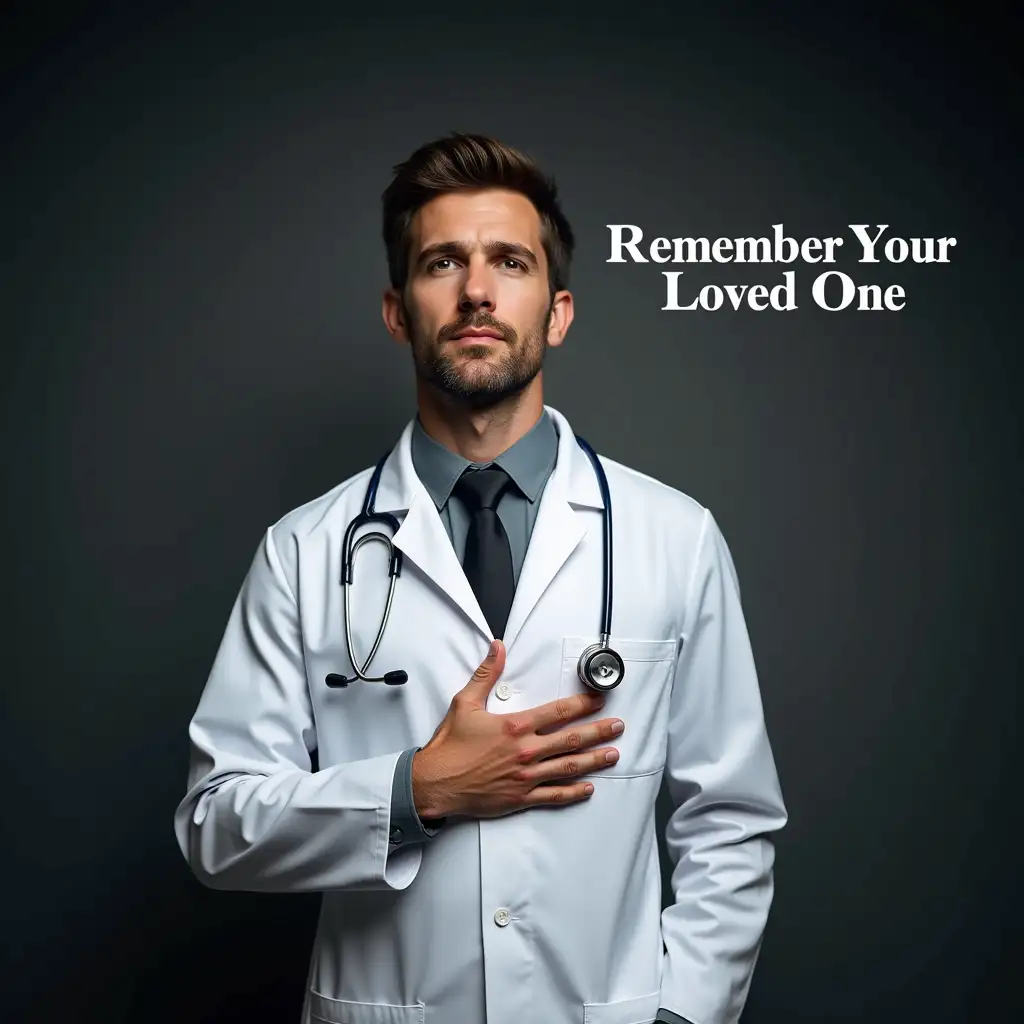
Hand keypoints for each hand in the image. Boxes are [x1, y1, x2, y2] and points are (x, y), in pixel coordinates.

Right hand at [411, 640, 624, 819]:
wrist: (434, 783)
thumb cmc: (449, 745)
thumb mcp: (465, 702)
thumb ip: (486, 674)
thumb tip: (497, 648)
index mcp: (515, 726)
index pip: (558, 712)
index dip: (582, 705)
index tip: (599, 700)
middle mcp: (525, 751)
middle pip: (571, 739)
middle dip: (598, 731)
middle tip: (618, 726)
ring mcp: (526, 776)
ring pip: (568, 766)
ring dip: (594, 759)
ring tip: (613, 754)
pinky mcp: (521, 797)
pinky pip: (554, 794)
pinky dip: (574, 792)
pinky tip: (589, 788)